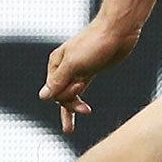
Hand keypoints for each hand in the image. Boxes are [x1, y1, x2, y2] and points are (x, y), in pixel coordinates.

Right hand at [39, 16, 140, 132]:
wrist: (118, 31)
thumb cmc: (95, 43)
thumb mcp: (75, 63)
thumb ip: (58, 81)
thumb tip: (42, 97)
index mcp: (56, 63)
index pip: (52, 90)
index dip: (64, 95)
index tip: (79, 86)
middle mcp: (64, 67)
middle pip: (61, 95)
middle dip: (70, 103)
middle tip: (86, 109)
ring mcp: (77, 71)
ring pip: (69, 96)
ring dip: (72, 109)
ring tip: (69, 130)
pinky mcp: (90, 72)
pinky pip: (79, 93)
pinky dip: (77, 105)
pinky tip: (79, 115)